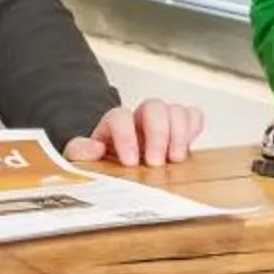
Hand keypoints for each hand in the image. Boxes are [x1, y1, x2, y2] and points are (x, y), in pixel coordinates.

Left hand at [66, 98, 203, 166]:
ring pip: (175, 110)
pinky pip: (193, 116)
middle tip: (156, 163)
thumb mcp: (81, 159)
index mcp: (115, 123)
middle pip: (154, 106)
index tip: (131, 162)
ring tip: (176, 159)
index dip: (126, 137)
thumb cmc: (101, 162)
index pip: (120, 117)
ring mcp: (161, 121)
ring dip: (179, 134)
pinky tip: (185, 149)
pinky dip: (193, 129)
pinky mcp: (179, 129)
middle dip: (158, 134)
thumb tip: (94, 147)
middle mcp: (140, 117)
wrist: (115, 166)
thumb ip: (80, 151)